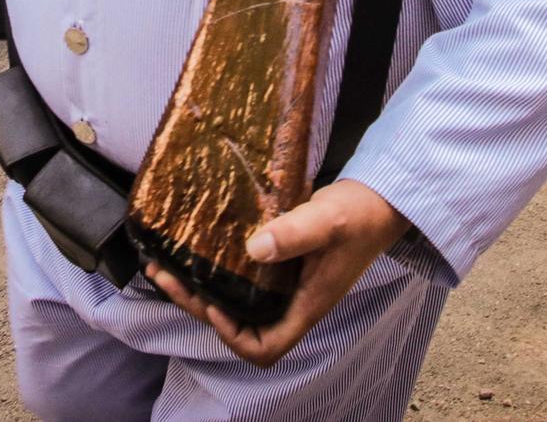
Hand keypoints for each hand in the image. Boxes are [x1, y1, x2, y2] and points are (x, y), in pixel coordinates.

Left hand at [146, 179, 409, 368]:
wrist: (382, 198)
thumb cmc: (360, 213)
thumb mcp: (327, 219)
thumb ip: (294, 233)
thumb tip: (253, 248)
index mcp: (306, 304)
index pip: (266, 348)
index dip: (234, 336)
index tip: (213, 303)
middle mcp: (294, 301)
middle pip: (241, 324)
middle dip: (199, 304)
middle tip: (164, 274)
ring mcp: (289, 284)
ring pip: (239, 300)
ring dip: (203, 286)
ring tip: (168, 262)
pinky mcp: (285, 263)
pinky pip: (246, 277)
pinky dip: (220, 268)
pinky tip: (201, 246)